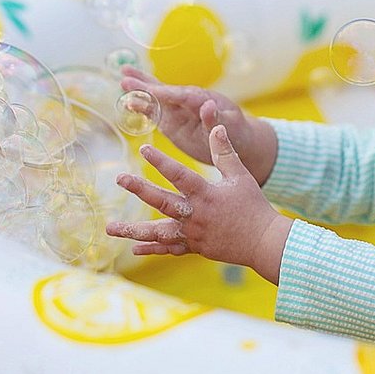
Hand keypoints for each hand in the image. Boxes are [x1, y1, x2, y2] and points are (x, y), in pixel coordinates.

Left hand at [105, 125, 292, 283]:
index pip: (179, 174)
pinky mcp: (194, 247)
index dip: (161, 161)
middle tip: (120, 178)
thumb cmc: (253, 206)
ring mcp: (192, 234)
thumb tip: (215, 125)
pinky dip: (151, 248)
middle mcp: (195, 215)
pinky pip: (169, 249)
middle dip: (140, 189)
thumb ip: (224, 151)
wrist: (263, 242)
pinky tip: (134, 247)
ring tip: (111, 227)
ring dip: (133, 230)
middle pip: (162, 201)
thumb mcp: (240, 175)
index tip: (143, 148)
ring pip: (158, 232)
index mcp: (206, 194)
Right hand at [118, 66, 276, 184]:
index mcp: (205, 101)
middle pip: (165, 91)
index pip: (184, 95)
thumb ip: (217, 118)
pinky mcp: (172, 122)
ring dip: (140, 91)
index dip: (168, 93)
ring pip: (156, 98)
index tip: (152, 91)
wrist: (237, 142)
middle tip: (126, 75)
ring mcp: (179, 111)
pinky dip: (142, 108)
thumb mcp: (232, 127)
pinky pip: (155, 113)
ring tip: (122, 80)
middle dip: (147, 85)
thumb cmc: (237, 133)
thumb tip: (208, 103)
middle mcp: (189, 102)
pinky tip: (128, 103)